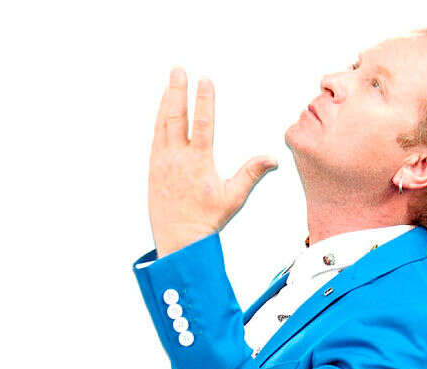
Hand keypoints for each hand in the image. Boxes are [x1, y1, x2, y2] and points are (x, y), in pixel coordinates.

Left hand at [148, 66, 277, 257]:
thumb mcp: (233, 198)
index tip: (204, 80)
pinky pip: (156, 137)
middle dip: (178, 91)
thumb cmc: (206, 220)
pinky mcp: (153, 168)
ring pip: (163, 124)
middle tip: (178, 70)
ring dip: (166, 101)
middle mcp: (177, 158)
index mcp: (198, 162)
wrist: (178, 240)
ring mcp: (162, 162)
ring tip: (170, 83)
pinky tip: (162, 111)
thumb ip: (251, 173)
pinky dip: (159, 120)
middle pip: (176, 116)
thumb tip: (273, 158)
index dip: (204, 99)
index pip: (202, 123)